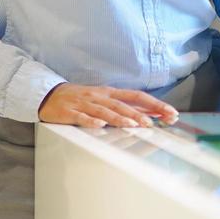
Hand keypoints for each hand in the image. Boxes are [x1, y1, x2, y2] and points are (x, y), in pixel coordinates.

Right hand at [37, 83, 178, 128]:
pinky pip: (82, 118)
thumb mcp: (103, 99)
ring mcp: (84, 104)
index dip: (154, 104)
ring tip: (135, 125)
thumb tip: (148, 114)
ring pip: (105, 111)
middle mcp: (100, 97)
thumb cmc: (80, 99)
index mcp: (110, 93)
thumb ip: (123, 107)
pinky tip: (101, 126)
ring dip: (121, 118)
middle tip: (156, 122)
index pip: (137, 97)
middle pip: (123, 104)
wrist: (49, 95)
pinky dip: (92, 121)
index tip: (170, 113)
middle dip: (141, 113)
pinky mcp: (69, 112)